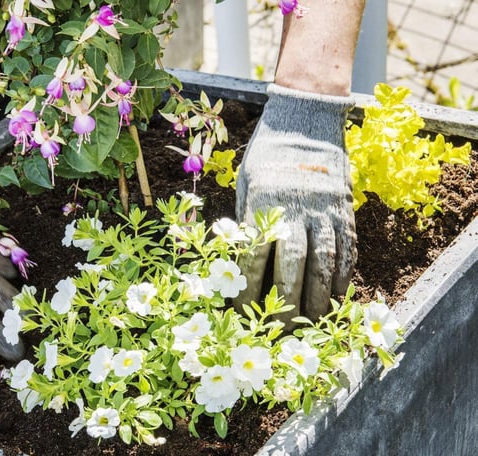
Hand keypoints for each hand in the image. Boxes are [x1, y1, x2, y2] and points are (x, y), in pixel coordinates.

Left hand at [234, 84, 356, 323]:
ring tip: (313, 324)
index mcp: (263, 202)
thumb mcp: (245, 182)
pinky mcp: (345, 210)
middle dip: (285, 302)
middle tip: (279, 331)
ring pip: (325, 262)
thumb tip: (241, 264)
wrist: (306, 119)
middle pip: (292, 265)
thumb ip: (246, 221)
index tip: (240, 312)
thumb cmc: (266, 155)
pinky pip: (347, 250)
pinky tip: (337, 299)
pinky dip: (343, 278)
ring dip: (319, 298)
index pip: (253, 255)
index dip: (246, 288)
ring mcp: (325, 210)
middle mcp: (296, 208)